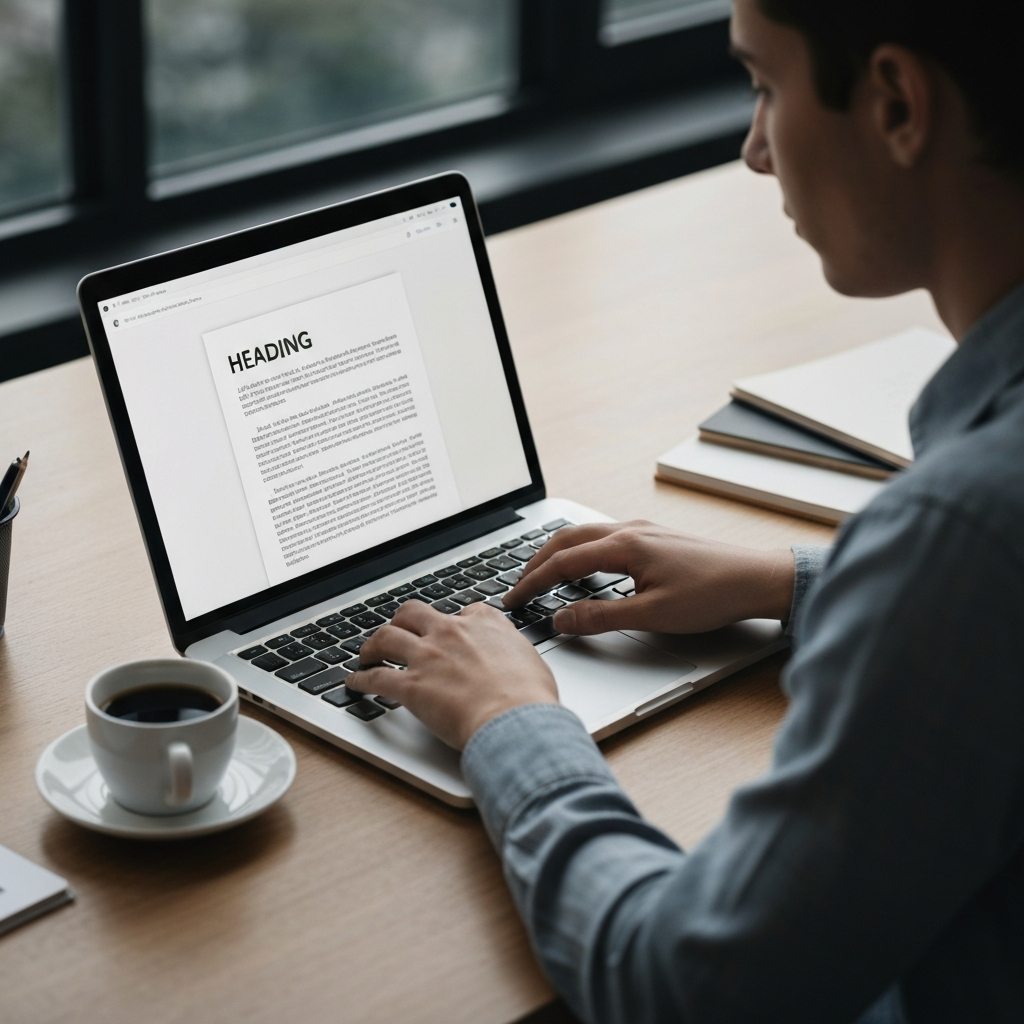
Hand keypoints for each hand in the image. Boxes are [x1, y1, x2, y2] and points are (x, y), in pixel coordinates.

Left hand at [350, 599, 557, 749]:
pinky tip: (354, 683)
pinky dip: (361, 679)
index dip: (453, 622)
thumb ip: (513, 652)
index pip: (463, 612)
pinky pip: (376, 678)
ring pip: (386, 637)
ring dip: (372, 645)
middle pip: (413, 613)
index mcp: (483, 623)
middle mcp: (451, 632)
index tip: (450, 631)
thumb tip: (513, 661)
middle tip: (397, 631)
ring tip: (366, 653)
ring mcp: (428, 657)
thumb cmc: (529, 696)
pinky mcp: (412, 686)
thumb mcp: (531, 659)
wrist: (516, 719)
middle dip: (402, 621)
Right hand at [504, 521, 794, 635]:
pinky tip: (584, 565)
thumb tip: (561, 618)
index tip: (514, 599)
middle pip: (567, 540)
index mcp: (624, 546)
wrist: (756, 578)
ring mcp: (642, 530)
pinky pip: (603, 536)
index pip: (562, 563)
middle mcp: (629, 530)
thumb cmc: (712, 595)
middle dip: (536, 562)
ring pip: (585, 534)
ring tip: (541, 573)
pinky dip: (581, 549)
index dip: (532, 582)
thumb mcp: (651, 616)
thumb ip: (601, 617)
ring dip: (558, 552)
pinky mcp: (654, 537)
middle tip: (518, 585)